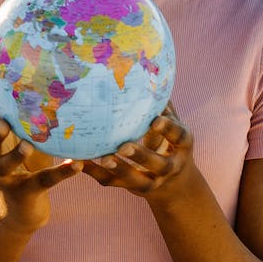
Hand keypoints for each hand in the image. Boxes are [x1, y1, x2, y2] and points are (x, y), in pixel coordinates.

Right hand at [0, 80, 81, 230]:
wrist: (21, 212)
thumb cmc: (25, 167)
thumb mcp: (22, 141)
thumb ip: (26, 120)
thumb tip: (48, 83)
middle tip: (4, 122)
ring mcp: (6, 178)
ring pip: (4, 166)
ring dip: (15, 155)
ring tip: (28, 146)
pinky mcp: (25, 193)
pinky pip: (42, 182)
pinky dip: (60, 173)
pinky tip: (77, 166)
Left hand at [81, 106, 195, 203]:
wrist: (176, 186)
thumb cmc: (172, 145)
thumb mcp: (176, 128)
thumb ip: (166, 107)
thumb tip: (153, 72)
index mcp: (182, 147)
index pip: (178, 137)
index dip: (168, 128)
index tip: (154, 119)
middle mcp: (169, 167)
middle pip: (157, 164)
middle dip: (141, 156)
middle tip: (123, 146)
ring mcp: (152, 181)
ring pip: (134, 178)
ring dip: (118, 168)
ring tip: (103, 157)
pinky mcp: (132, 188)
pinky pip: (112, 182)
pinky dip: (95, 172)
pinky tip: (79, 161)